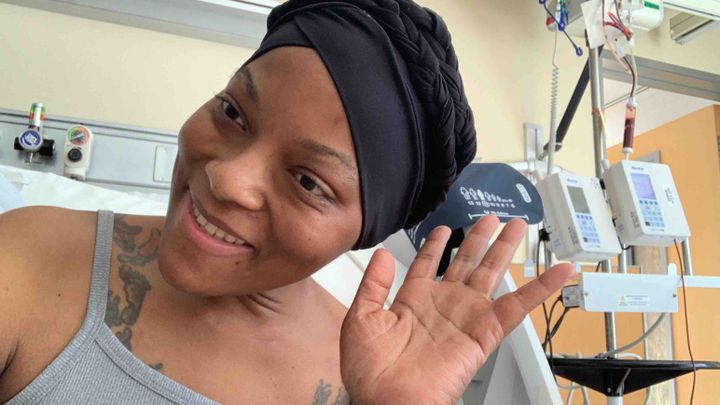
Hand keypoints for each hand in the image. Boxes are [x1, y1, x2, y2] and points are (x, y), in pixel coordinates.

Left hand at [340, 216, 575, 404]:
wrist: (389, 401)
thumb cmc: (371, 372)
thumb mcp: (361, 319)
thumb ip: (373, 284)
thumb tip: (381, 254)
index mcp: (413, 300)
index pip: (429, 264)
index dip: (435, 245)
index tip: (443, 228)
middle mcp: (443, 305)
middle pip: (466, 262)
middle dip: (479, 239)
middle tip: (492, 218)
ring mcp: (466, 316)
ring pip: (491, 274)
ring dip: (505, 249)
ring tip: (518, 225)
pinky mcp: (485, 332)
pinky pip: (518, 306)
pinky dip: (541, 287)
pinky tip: (558, 270)